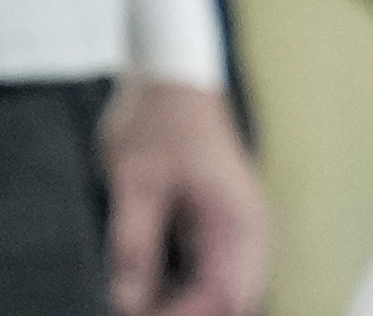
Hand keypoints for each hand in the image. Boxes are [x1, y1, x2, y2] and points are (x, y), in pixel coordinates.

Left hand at [102, 76, 264, 315]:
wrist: (170, 80)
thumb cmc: (159, 122)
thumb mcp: (136, 183)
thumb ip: (134, 246)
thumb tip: (126, 304)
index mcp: (238, 221)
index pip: (226, 296)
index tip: (134, 315)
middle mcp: (246, 232)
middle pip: (229, 302)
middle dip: (183, 313)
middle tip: (129, 310)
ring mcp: (233, 232)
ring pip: (221, 294)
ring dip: (182, 306)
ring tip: (132, 303)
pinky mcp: (215, 231)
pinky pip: (207, 279)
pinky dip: (178, 294)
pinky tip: (141, 293)